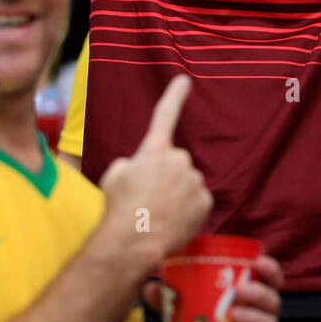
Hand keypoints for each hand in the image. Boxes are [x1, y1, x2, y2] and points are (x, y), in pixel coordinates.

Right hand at [99, 75, 212, 275]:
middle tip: (149, 198)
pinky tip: (172, 222)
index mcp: (154, 149)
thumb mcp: (114, 176)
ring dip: (177, 194)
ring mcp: (194, 180)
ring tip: (158, 214)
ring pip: (187, 183)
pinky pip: (197, 202)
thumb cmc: (119, 208)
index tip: (185, 79)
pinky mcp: (205, 202)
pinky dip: (188, 210)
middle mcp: (179, 159)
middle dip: (166, 176)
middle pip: (175, 163)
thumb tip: (142, 169)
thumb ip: (133, 163)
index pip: (165, 115)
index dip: (175, 95)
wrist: (133, 241)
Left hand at [142, 253, 282, 321]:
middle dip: (259, 293)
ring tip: (233, 316)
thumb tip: (151, 288)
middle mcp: (263, 321)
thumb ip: (170, 302)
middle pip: (273, 301)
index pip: (270, 281)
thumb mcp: (187, 317)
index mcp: (252, 303)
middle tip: (238, 291)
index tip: (258, 261)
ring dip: (254, 318)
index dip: (269, 269)